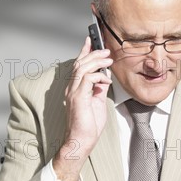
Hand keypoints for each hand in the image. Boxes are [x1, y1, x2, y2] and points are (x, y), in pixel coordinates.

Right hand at [53, 37, 112, 180]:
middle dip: (93, 52)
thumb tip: (105, 77)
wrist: (83, 140)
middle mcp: (72, 88)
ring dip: (96, 61)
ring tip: (108, 59)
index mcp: (76, 88)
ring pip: (82, 68)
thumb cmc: (89, 125)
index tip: (92, 39)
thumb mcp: (98, 102)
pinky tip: (106, 80)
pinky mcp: (78, 98)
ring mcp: (73, 92)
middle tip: (105, 49)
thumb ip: (99, 88)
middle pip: (80, 63)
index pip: (79, 64)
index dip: (84, 50)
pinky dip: (97, 76)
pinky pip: (86, 80)